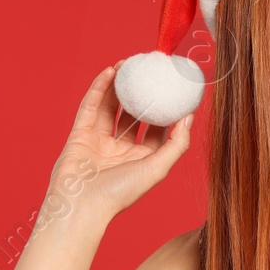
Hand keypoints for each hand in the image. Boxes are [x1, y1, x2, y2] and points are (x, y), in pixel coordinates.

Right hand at [45, 65, 193, 228]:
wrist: (81, 206)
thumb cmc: (120, 194)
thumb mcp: (157, 168)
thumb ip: (176, 144)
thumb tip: (189, 117)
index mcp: (139, 159)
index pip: (155, 129)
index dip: (164, 109)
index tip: (173, 88)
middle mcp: (119, 150)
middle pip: (132, 114)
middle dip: (141, 93)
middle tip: (150, 71)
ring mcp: (98, 141)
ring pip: (111, 107)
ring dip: (120, 85)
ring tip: (130, 64)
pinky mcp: (80, 134)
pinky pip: (91, 106)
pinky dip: (99, 88)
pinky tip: (111, 72)